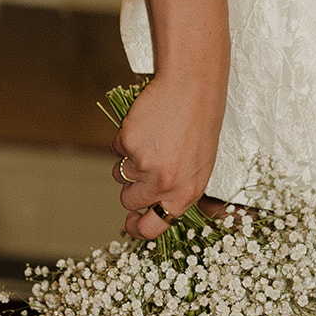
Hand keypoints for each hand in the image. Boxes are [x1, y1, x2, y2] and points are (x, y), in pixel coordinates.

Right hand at [111, 72, 224, 241]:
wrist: (193, 87)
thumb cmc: (199, 125)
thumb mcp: (198, 168)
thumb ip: (175, 192)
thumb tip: (149, 213)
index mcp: (185, 195)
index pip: (152, 228)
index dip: (136, 228)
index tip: (130, 223)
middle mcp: (164, 185)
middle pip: (128, 201)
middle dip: (130, 188)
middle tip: (145, 166)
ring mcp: (144, 165)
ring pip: (119, 175)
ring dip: (127, 162)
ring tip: (151, 141)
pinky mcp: (128, 144)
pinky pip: (115, 150)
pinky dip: (125, 140)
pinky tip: (145, 126)